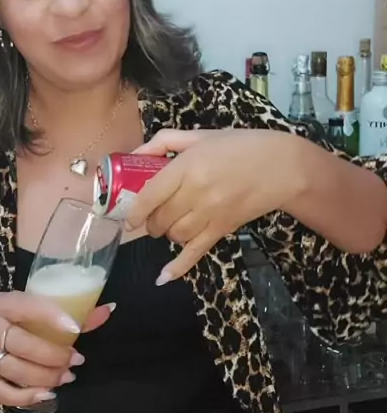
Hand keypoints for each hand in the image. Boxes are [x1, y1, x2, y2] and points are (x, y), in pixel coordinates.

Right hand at [0, 291, 112, 406]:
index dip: (52, 317)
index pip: (28, 307)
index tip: (75, 329)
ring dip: (46, 377)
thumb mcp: (28, 306)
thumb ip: (66, 310)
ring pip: (16, 371)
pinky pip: (2, 393)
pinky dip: (26, 397)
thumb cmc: (8, 318)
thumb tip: (109, 310)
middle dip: (55, 355)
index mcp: (1, 303)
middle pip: (24, 345)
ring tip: (67, 376)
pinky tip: (47, 394)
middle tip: (77, 360)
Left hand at [126, 128, 299, 281]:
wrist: (283, 167)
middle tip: (152, 217)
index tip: (128, 216)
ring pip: (175, 235)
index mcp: (188, 166)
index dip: (135, 209)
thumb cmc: (241, 145)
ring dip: (165, 233)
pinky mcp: (223, 229)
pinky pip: (196, 252)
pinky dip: (178, 267)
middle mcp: (196, 192)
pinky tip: (162, 278)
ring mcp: (211, 213)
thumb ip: (165, 141)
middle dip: (150, 222)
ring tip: (167, 226)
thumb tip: (135, 153)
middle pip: (161, 218)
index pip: (151, 194)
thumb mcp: (201, 135)